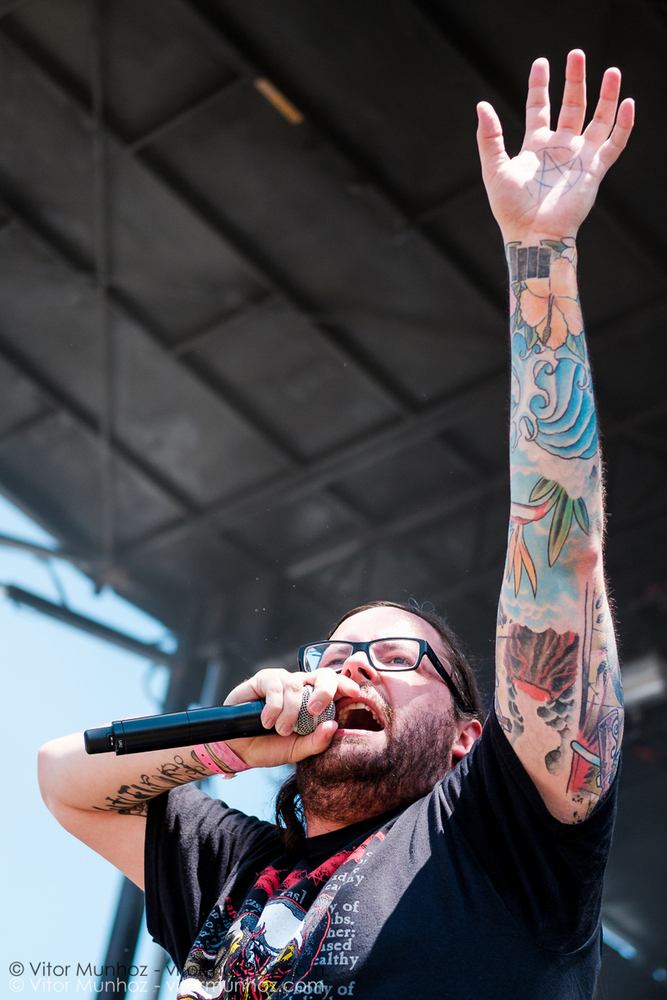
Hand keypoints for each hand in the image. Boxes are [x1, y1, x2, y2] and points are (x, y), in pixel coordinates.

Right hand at [220, 667, 360, 768]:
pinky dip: (273, 707)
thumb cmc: (271, 746)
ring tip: (280, 730)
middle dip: (323, 690)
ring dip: (289, 711)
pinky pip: (274, 686)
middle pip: (321, 675)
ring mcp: (282, 681)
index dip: (346, 684)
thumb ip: (316, 741)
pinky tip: (266, 721)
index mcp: (313, 701)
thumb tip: (334, 726)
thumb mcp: (297, 750)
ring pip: (295, 685)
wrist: (240, 749)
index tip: (354, 692)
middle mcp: (300, 687)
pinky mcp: (263, 679)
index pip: (335, 686)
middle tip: (314, 711)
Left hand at [477, 49, 633, 242]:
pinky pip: (614, 144)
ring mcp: (579, 158)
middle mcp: (560, 148)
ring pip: (598, 119)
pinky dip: (623, 124)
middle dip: (575, 80)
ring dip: (605, 95)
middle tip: (576, 54)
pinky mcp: (595, 170)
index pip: (539, 108)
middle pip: (571, 106)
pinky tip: (627, 103)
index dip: (540, 86)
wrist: (533, 235)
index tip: (542, 63)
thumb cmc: (511, 209)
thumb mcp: (494, 169)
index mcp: (536, 147)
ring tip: (611, 71)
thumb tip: (482, 105)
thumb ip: (489, 137)